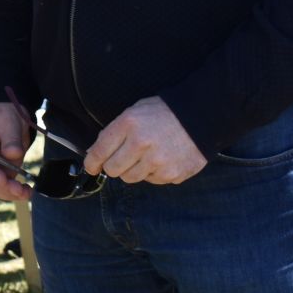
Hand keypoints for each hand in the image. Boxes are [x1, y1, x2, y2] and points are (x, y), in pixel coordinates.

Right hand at [0, 103, 32, 201]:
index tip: (3, 181)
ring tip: (26, 193)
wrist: (3, 117)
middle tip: (22, 191)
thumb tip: (13, 154)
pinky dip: (8, 191)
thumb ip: (11, 137)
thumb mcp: (10, 120)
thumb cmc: (4, 114)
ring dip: (6, 192)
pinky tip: (23, 192)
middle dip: (2, 186)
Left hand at [84, 97, 204, 184]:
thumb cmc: (164, 112)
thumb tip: (94, 153)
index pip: (100, 151)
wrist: (201, 116)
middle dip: (114, 166)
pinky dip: (153, 173)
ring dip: (134, 170)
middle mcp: (141, 144)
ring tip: (146, 155)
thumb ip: (114, 133)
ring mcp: (158, 161)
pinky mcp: (173, 174)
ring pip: (131, 178)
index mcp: (129, 125)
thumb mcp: (134, 112)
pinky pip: (152, 180)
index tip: (91, 166)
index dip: (92, 162)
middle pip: (113, 170)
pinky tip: (162, 158)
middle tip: (122, 158)